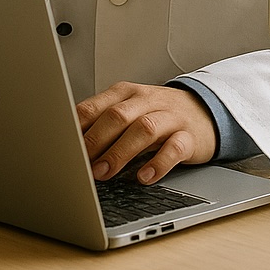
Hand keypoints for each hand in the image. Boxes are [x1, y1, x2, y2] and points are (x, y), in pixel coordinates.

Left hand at [75, 81, 216, 185]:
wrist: (204, 110)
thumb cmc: (156, 113)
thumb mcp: (128, 110)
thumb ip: (102, 122)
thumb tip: (71, 146)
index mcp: (124, 93)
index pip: (94, 107)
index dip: (77, 129)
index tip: (65, 148)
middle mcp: (145, 100)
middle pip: (117, 116)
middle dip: (96, 141)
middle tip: (83, 164)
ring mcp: (169, 117)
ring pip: (143, 129)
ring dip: (120, 152)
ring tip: (105, 173)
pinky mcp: (189, 136)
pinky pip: (174, 148)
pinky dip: (158, 163)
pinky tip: (144, 176)